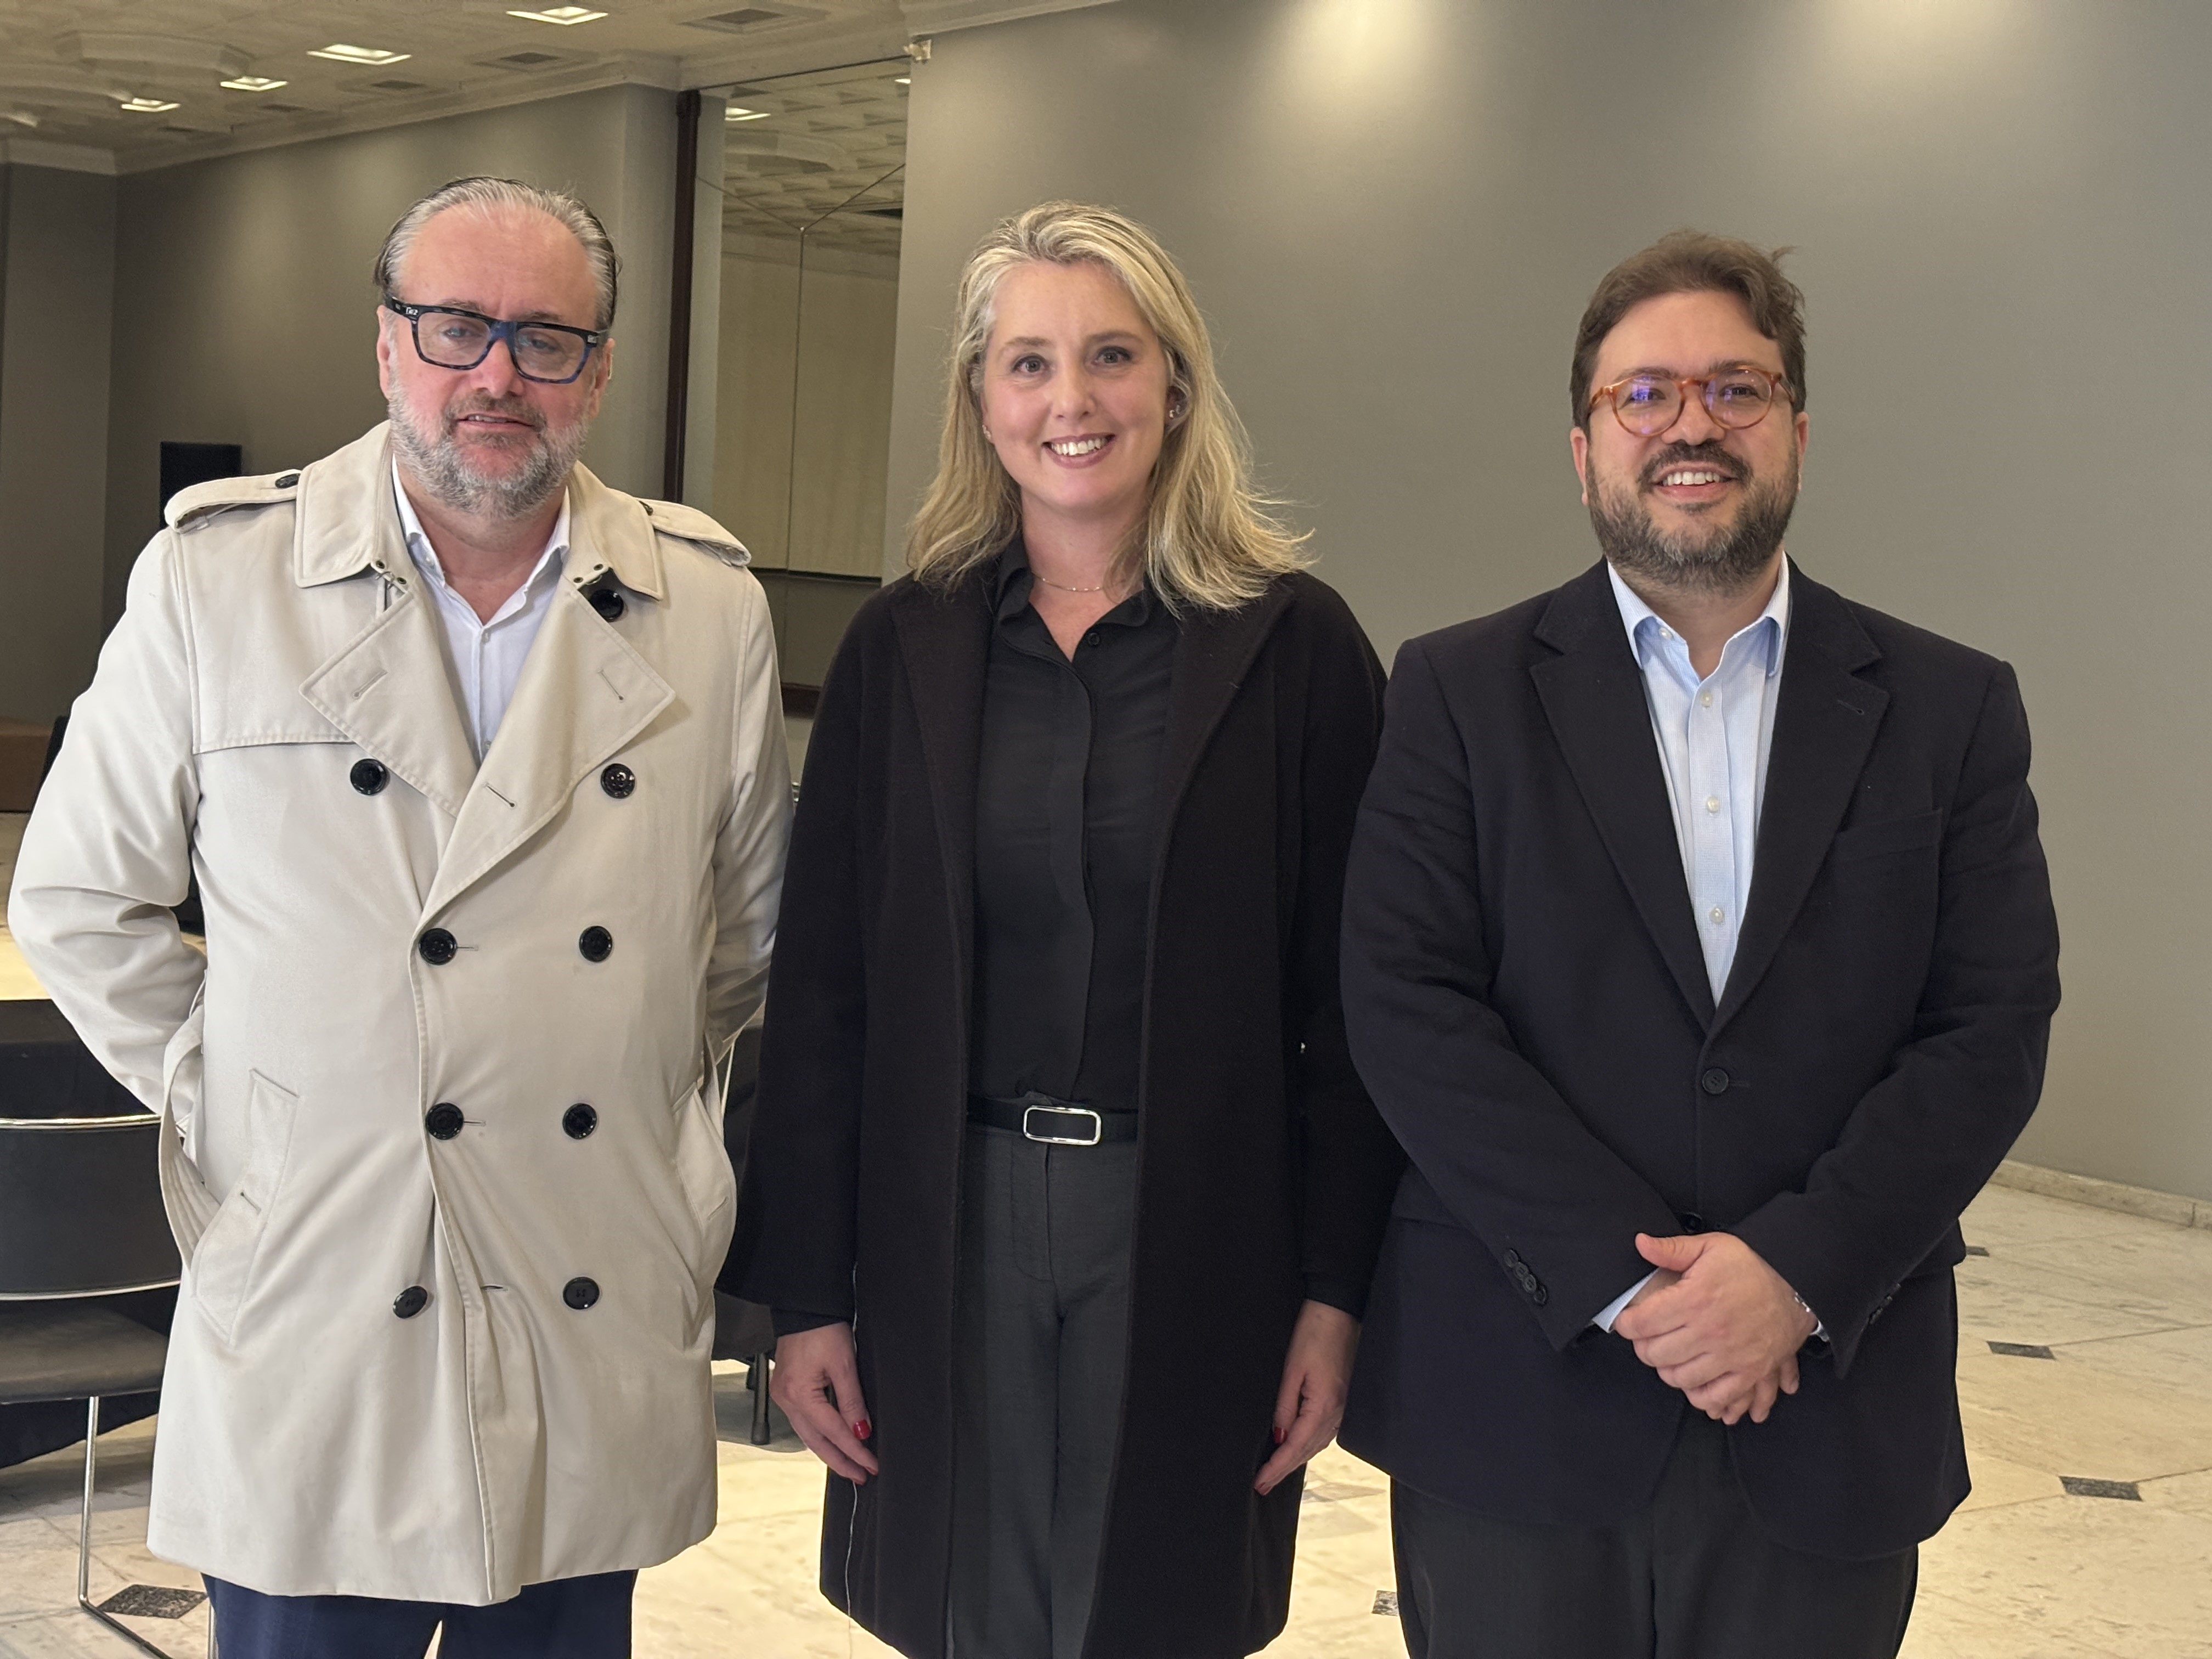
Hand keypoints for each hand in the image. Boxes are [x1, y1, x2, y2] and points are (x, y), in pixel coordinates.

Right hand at [770, 1323, 879, 1482]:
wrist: (805, 1307)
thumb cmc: (823, 1328)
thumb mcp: (844, 1364)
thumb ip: (852, 1401)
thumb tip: (861, 1432)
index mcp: (800, 1394)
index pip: (834, 1432)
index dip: (855, 1451)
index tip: (871, 1465)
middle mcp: (786, 1399)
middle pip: (816, 1442)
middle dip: (840, 1461)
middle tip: (861, 1476)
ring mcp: (783, 1396)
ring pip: (808, 1434)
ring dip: (830, 1451)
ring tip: (851, 1464)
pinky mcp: (785, 1390)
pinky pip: (803, 1421)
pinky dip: (820, 1434)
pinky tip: (832, 1441)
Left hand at [1255, 1300, 1359, 1494]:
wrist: (1339, 1310)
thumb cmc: (1314, 1334)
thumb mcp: (1292, 1370)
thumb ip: (1284, 1407)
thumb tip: (1278, 1437)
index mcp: (1324, 1406)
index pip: (1295, 1447)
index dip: (1276, 1467)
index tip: (1259, 1482)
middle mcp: (1337, 1412)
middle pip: (1308, 1450)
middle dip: (1284, 1469)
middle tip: (1262, 1484)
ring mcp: (1343, 1407)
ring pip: (1317, 1444)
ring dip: (1297, 1459)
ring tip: (1276, 1471)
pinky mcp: (1343, 1399)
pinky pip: (1324, 1431)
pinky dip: (1309, 1444)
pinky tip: (1298, 1446)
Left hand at [1611, 1233, 1815, 1425]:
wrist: (1798, 1283)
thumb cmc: (1753, 1264)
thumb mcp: (1711, 1246)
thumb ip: (1671, 1248)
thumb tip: (1640, 1243)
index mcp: (1694, 1299)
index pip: (1642, 1323)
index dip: (1626, 1324)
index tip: (1626, 1322)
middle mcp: (1709, 1331)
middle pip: (1655, 1354)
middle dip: (1643, 1347)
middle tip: (1645, 1339)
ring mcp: (1730, 1355)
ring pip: (1679, 1378)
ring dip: (1667, 1370)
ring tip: (1667, 1357)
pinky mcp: (1749, 1372)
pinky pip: (1715, 1396)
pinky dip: (1699, 1395)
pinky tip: (1693, 1382)